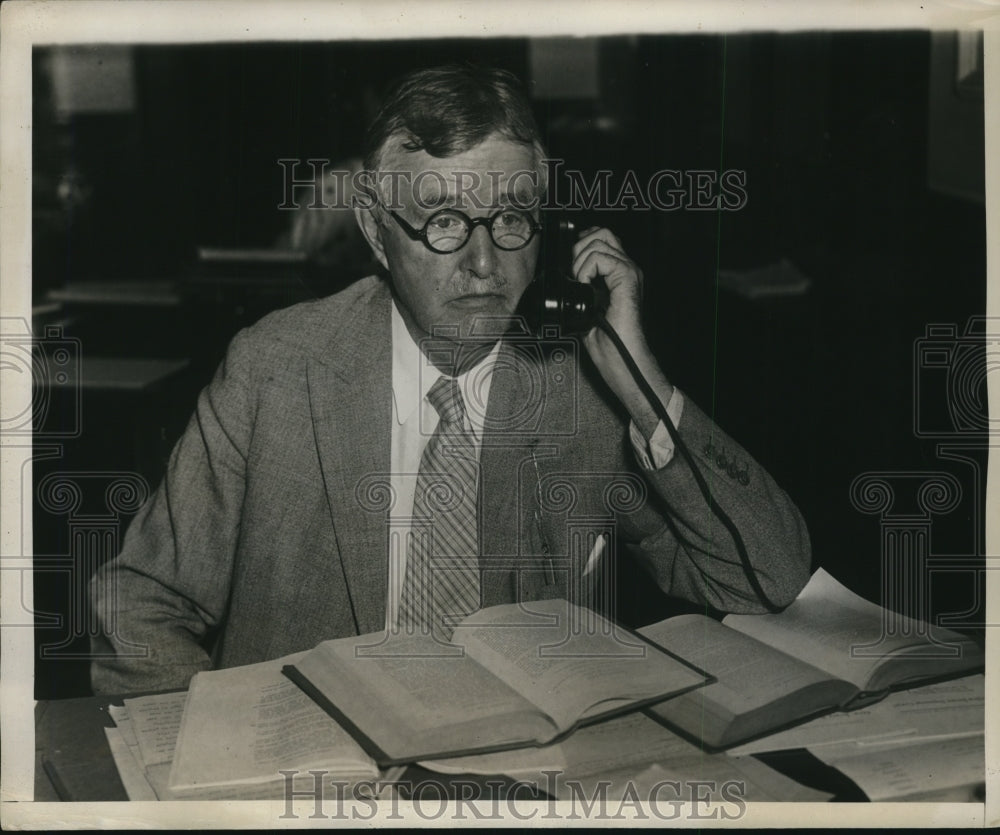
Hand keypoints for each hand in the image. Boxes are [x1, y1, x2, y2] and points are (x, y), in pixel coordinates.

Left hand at [571, 227, 672, 437]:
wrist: (622, 361)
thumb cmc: (609, 345)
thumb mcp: (584, 312)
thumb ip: (579, 292)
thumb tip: (562, 280)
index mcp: (618, 275)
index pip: (599, 239)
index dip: (580, 244)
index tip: (569, 266)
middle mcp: (626, 269)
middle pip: (602, 232)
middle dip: (578, 246)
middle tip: (573, 273)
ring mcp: (629, 272)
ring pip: (599, 239)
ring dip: (580, 260)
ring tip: (579, 283)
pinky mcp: (627, 279)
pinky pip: (600, 257)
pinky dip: (585, 269)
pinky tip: (585, 287)